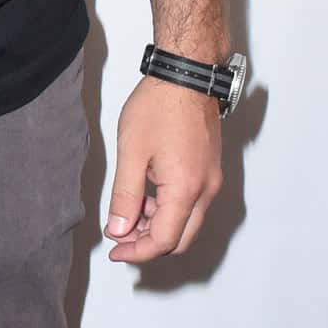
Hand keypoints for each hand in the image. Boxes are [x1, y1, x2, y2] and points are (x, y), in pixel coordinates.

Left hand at [102, 75, 222, 262]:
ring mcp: (212, 180)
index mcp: (186, 189)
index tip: (115, 250)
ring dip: (159, 226)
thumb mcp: (131, 153)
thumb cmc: (160, 106)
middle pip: (180, 239)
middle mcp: (206, 190)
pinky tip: (146, 195)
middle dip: (149, 244)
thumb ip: (125, 196)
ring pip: (187, 222)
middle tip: (120, 237)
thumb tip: (119, 229)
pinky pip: (193, 203)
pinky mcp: (210, 170)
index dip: (137, 252)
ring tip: (128, 212)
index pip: (164, 241)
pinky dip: (170, 209)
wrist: (187, 75)